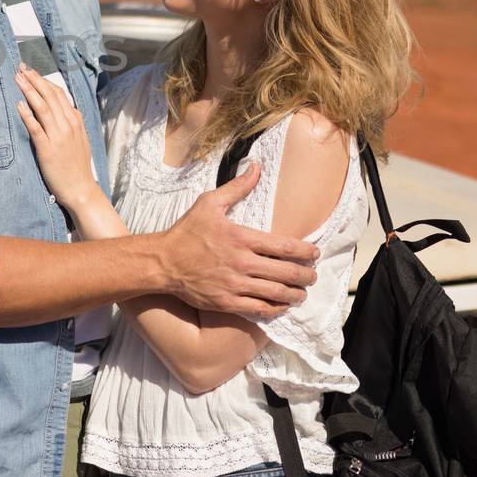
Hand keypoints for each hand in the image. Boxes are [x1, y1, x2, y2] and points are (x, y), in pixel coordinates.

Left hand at [13, 64, 101, 211]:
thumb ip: (72, 123)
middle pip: (49, 96)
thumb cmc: (77, 166)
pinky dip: (27, 115)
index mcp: (75, 121)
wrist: (80, 189)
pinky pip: (36, 128)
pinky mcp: (48, 149)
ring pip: (43, 108)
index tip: (32, 71)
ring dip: (29, 91)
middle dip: (34, 80)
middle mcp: (68, 125)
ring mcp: (58, 136)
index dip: (44, 81)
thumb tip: (63, 108)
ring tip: (18, 79)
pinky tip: (19, 105)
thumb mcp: (80, 139)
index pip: (59, 94)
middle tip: (21, 67)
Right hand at [155, 163, 320, 318]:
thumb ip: (236, 188)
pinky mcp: (227, 302)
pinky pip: (260, 309)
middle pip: (286, 272)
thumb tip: (256, 167)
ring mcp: (235, 285)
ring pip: (276, 293)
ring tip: (302, 293)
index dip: (305, 252)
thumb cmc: (186, 232)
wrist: (162, 262)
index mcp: (241, 238)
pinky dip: (276, 308)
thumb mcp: (209, 204)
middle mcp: (241, 262)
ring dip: (295, 294)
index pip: (284, 247)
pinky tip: (282, 305)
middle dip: (306, 275)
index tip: (314, 253)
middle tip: (312, 275)